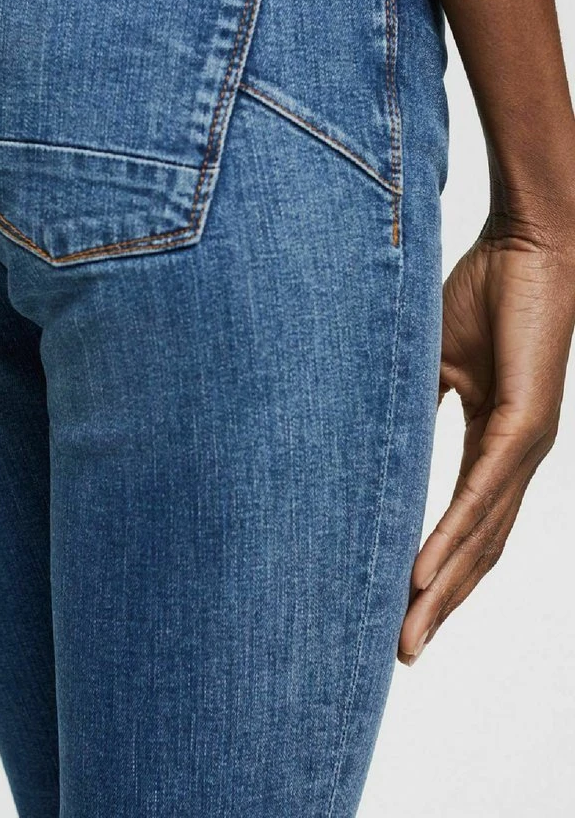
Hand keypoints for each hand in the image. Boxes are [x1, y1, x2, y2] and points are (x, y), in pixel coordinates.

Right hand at [397, 218, 574, 665]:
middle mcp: (516, 458)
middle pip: (479, 550)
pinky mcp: (525, 424)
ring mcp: (524, 446)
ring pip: (482, 536)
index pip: (467, 525)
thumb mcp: (431, 359)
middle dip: (442, 605)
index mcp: (495, 444)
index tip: (400, 613)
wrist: (532, 243)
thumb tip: (366, 426)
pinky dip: (453, 538)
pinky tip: (424, 573)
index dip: (439, 573)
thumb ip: (410, 400)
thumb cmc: (485, 292)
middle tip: (402, 653)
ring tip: (408, 633)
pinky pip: (483, 494)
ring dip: (445, 590)